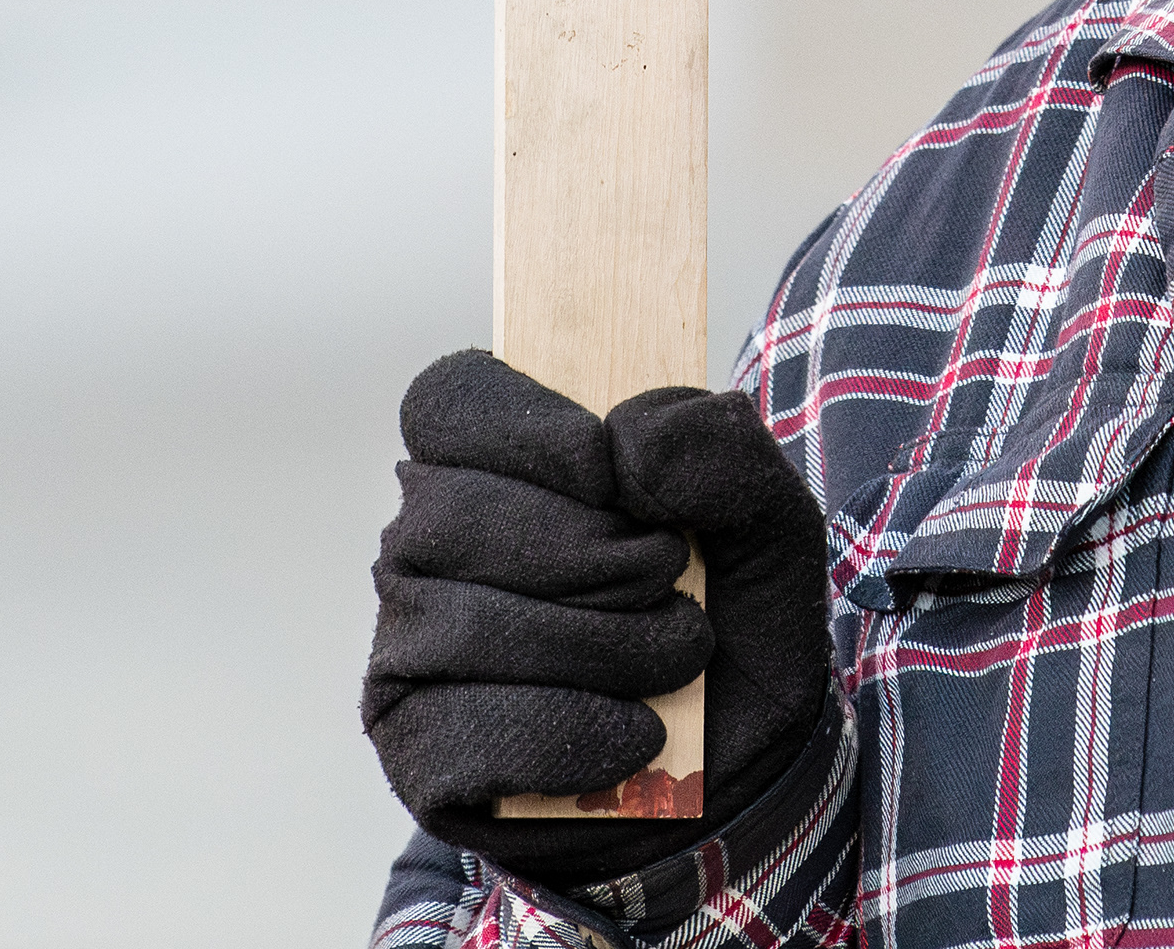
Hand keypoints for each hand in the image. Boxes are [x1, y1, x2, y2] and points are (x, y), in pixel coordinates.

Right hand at [363, 352, 828, 878]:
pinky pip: (470, 733)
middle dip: (592, 554)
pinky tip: (637, 734)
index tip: (607, 471)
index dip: (525, 429)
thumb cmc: (730, 618)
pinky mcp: (417, 752)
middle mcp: (426, 551)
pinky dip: (575, 732)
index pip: (448, 406)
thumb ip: (718, 445)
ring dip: (603, 648)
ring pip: (466, 625)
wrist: (739, 767)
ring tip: (674, 661)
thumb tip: (626, 440)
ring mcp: (408, 650)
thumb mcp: (766, 518)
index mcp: (492, 465)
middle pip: (454, 514)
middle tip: (670, 583)